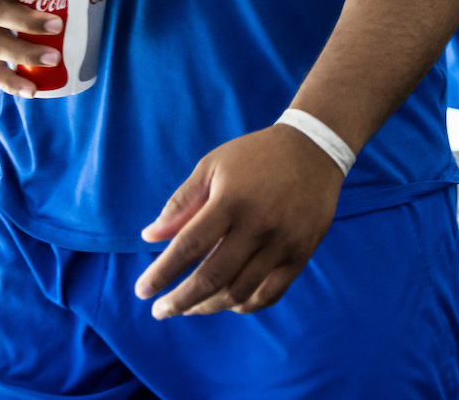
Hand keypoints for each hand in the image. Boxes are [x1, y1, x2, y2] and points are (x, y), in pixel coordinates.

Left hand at [136, 123, 344, 316]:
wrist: (315, 148)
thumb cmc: (256, 156)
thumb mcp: (213, 166)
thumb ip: (181, 203)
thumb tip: (149, 238)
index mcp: (231, 201)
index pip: (189, 247)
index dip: (162, 274)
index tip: (142, 291)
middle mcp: (258, 226)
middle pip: (212, 277)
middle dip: (180, 301)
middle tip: (161, 310)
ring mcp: (283, 243)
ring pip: (240, 292)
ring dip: (209, 307)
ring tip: (190, 309)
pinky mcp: (302, 253)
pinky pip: (270, 293)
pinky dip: (245, 305)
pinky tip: (227, 302)